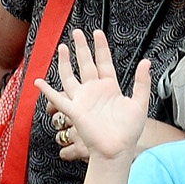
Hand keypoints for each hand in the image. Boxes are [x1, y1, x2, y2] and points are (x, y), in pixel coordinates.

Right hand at [34, 28, 152, 164]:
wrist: (117, 150)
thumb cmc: (129, 131)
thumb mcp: (140, 102)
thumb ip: (142, 82)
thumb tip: (146, 61)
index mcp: (110, 87)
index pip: (104, 62)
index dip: (101, 47)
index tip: (97, 32)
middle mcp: (95, 91)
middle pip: (86, 64)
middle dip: (82, 48)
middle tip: (77, 32)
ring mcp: (83, 100)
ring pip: (71, 77)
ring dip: (65, 62)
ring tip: (63, 47)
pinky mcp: (74, 111)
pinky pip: (58, 98)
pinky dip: (47, 90)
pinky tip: (38, 81)